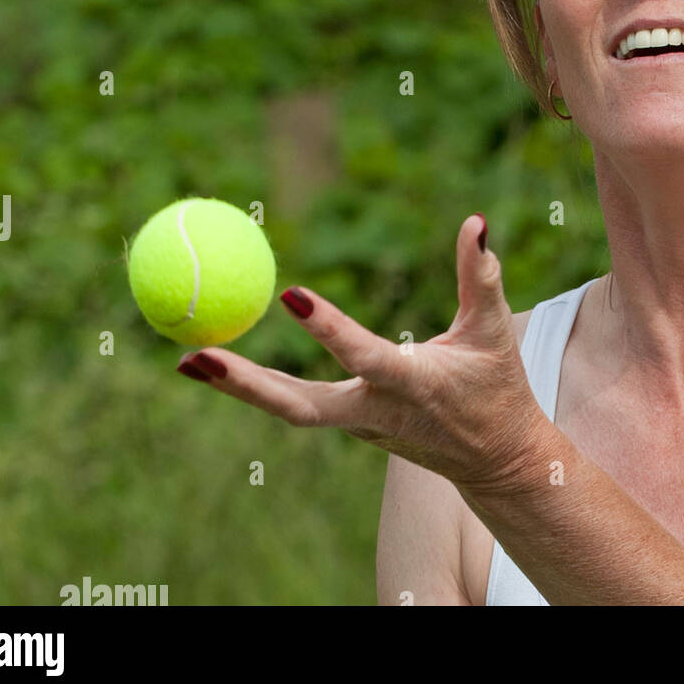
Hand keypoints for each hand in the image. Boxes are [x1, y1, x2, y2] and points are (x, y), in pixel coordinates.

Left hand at [174, 214, 545, 494]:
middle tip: (192, 355)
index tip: (289, 293)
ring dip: (237, 386)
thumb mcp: (494, 330)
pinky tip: (221, 361)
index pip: (363, 356)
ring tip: (186, 359)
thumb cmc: (498, 386)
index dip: (327, 328)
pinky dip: (257, 384)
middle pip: (298, 406)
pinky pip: (296, 403)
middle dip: (244, 384)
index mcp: (413, 384)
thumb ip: (482, 276)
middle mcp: (376, 411)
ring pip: (288, 409)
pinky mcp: (348, 425)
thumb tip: (475, 222)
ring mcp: (357, 425)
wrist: (496, 461)